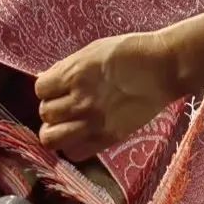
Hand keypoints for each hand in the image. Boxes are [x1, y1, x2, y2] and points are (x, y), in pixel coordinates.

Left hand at [35, 32, 184, 161]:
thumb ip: (68, 68)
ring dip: (57, 129)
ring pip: (51, 138)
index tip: (59, 86)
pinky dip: (72, 146)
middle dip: (52, 108)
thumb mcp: (92, 51)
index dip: (48, 87)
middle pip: (45, 114)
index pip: (40, 89)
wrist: (163, 68)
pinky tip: (81, 134)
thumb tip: (47, 81)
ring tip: (70, 122)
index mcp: (75, 74)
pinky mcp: (107, 138)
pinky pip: (74, 153)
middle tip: (66, 104)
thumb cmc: (131, 53)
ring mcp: (93, 122)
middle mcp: (80, 100)